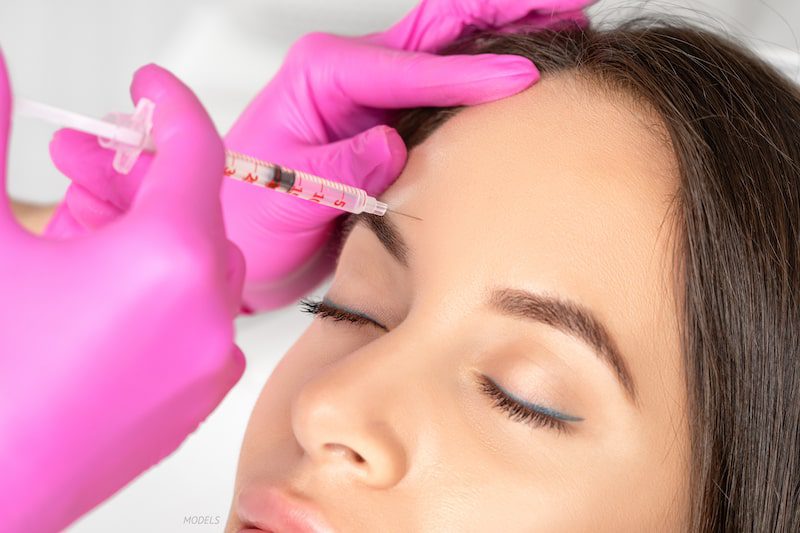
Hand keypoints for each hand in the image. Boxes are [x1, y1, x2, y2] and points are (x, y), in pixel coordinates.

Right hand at [0, 54, 245, 530]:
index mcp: (170, 261)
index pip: (194, 151)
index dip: (170, 106)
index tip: (149, 90)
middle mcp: (207, 312)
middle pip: (191, 209)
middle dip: (134, 177)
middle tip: (78, 163)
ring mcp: (208, 360)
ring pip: (194, 263)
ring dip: (143, 232)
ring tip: (75, 227)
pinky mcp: (196, 399)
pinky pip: (194, 317)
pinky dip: (158, 287)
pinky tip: (97, 287)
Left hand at [46, 0, 592, 311]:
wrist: (239, 244)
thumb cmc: (248, 214)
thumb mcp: (284, 195)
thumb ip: (340, 168)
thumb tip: (392, 145)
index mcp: (322, 76)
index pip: (409, 67)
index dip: (468, 72)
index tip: (522, 77)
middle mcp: (351, 74)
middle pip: (439, 26)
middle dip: (504, 8)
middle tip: (568, 2)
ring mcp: (374, 94)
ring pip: (449, 44)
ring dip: (504, 27)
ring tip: (562, 20)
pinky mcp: (389, 120)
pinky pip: (446, 84)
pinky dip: (487, 68)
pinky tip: (522, 68)